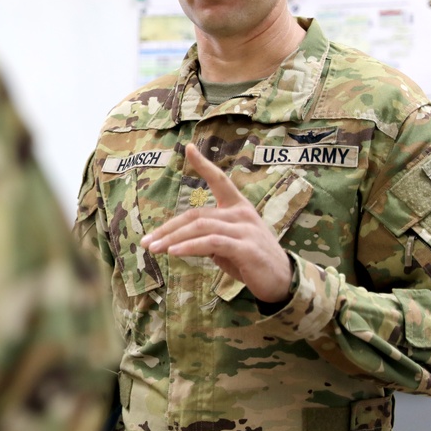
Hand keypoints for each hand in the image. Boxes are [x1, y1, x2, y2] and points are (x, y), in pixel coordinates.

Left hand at [139, 143, 292, 302]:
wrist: (283, 282)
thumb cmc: (251, 261)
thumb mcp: (227, 244)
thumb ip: (208, 236)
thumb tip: (180, 239)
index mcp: (238, 207)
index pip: (220, 180)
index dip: (204, 165)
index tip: (188, 148)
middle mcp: (242, 214)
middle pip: (196, 215)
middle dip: (168, 229)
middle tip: (147, 242)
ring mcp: (245, 230)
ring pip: (201, 227)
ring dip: (173, 239)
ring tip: (154, 249)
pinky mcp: (246, 249)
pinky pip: (211, 243)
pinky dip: (190, 246)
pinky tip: (174, 252)